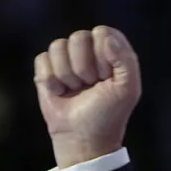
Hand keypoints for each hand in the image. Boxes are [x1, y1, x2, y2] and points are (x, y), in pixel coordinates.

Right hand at [33, 26, 141, 167]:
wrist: (83, 137)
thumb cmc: (108, 114)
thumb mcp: (128, 89)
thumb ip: (126, 60)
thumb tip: (105, 37)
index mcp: (112, 52)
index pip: (102, 32)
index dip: (103, 54)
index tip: (107, 77)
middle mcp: (90, 51)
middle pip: (78, 37)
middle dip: (83, 67)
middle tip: (90, 85)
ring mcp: (67, 59)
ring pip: (58, 46)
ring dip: (67, 74)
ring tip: (76, 89)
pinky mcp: (47, 69)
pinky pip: (42, 59)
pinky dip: (51, 80)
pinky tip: (60, 91)